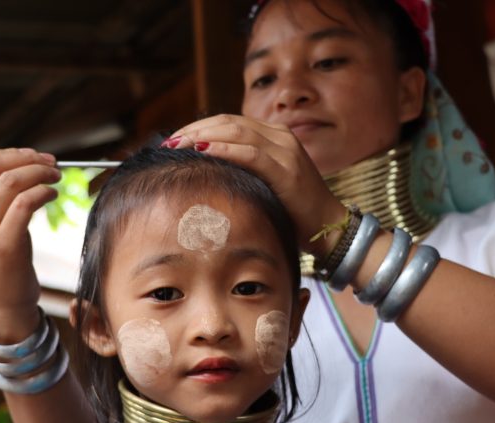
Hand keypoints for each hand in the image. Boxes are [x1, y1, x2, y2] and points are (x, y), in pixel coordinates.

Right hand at [0, 148, 60, 341]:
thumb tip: (22, 161)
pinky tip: (53, 195)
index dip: (8, 152)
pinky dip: (43, 192)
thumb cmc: (2, 263)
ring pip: (10, 182)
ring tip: (56, 177)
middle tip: (50, 163)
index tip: (32, 156)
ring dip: (39, 172)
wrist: (3, 306)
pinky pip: (24, 203)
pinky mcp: (3, 246)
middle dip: (26, 158)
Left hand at [169, 115, 346, 255]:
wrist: (327, 227)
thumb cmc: (291, 211)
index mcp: (274, 136)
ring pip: (236, 132)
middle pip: (228, 122)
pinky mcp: (287, 169)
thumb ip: (241, 170)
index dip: (198, 127)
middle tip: (168, 142)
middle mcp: (280, 136)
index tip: (173, 140)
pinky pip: (250, 153)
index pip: (228, 123)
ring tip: (177, 145)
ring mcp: (285, 150)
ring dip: (202, 136)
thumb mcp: (263, 182)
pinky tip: (202, 152)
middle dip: (194, 130)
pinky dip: (224, 150)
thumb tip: (202, 170)